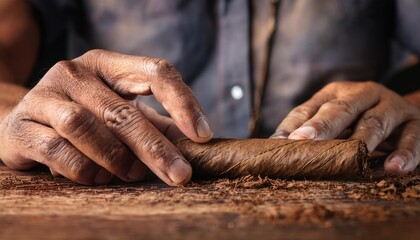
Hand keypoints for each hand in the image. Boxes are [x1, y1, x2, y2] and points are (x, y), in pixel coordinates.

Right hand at [0, 49, 212, 185]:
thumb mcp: (122, 112)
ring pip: (86, 127)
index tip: (203, 136)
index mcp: (109, 65)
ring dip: (115, 158)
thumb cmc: (85, 117)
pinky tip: (97, 178)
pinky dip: (83, 169)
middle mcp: (76, 72)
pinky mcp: (21, 125)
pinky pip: (57, 150)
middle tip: (179, 175)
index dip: (183, 102)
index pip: (155, 71)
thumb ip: (157, 124)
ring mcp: (45, 95)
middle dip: (155, 148)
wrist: (26, 124)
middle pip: (123, 111)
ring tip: (131, 175)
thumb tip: (196, 143)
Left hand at [272, 81, 419, 174]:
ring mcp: (391, 106)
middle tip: (304, 141)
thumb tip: (276, 144)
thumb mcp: (334, 118)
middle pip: (342, 108)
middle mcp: (363, 93)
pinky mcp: (415, 122)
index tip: (284, 141)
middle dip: (322, 126)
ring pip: (375, 122)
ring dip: (363, 141)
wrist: (406, 110)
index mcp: (336, 93)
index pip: (311, 107)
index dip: (296, 124)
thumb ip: (308, 127)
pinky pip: (412, 137)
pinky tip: (393, 169)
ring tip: (353, 158)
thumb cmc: (358, 119)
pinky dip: (404, 154)